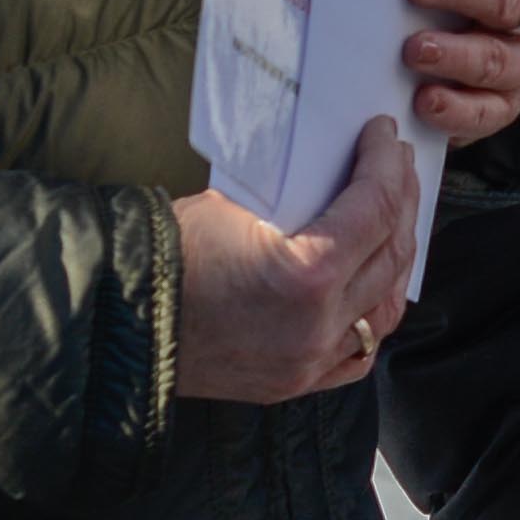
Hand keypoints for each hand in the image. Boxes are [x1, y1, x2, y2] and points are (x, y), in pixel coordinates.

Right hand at [171, 120, 417, 403]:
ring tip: (394, 217)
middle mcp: (319, 326)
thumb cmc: (169, 254)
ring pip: (385, 307)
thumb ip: (299, 198)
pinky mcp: (295, 382)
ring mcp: (310, 362)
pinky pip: (358, 350)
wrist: (121, 319)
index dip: (384, 165)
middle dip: (398, 201)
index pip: (373, 209)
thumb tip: (336, 172)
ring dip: (395, 256)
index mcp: (308, 276)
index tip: (384, 136)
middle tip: (395, 165)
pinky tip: (375, 282)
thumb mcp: (238, 206)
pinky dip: (372, 313)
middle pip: (388, 253)